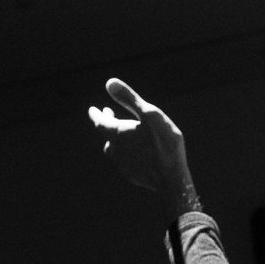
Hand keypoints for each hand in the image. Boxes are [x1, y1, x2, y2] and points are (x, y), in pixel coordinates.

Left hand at [88, 79, 197, 216]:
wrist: (172, 180)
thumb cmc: (163, 144)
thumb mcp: (149, 115)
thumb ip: (129, 99)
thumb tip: (109, 83)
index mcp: (117, 134)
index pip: (99, 122)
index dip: (96, 114)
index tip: (92, 109)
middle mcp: (115, 150)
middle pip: (106, 134)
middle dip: (106, 122)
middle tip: (106, 113)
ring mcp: (123, 164)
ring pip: (114, 148)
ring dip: (115, 138)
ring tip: (121, 133)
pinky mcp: (132, 175)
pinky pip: (124, 160)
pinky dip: (126, 151)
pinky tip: (135, 151)